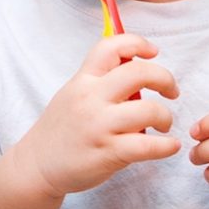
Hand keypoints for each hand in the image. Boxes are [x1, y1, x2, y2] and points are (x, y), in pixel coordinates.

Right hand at [13, 34, 180, 198]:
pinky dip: (166, 146)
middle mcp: (91, 98)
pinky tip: (170, 146)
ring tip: (164, 124)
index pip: (111, 47)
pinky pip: (147, 146)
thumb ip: (100, 79)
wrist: (36, 165)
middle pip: (139, 74)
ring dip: (166, 117)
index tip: (153, 52)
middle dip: (165, 79)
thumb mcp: (73, 93)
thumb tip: (135, 66)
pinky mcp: (107, 153)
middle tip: (172, 91)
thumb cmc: (61, 128)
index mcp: (83, 79)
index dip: (137, 43)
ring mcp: (99, 126)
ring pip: (149, 111)